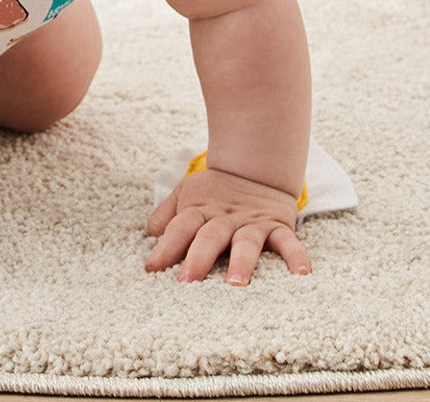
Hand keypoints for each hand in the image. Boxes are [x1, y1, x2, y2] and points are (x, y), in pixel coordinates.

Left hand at [145, 168, 311, 284]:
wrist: (253, 167)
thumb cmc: (214, 191)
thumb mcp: (185, 194)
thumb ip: (166, 215)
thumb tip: (149, 232)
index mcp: (199, 210)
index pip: (179, 228)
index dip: (164, 247)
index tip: (152, 269)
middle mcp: (224, 217)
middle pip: (209, 237)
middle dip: (198, 258)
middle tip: (188, 281)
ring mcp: (252, 222)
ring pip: (246, 242)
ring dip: (241, 262)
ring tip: (235, 283)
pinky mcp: (278, 226)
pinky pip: (289, 242)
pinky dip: (296, 257)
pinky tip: (300, 275)